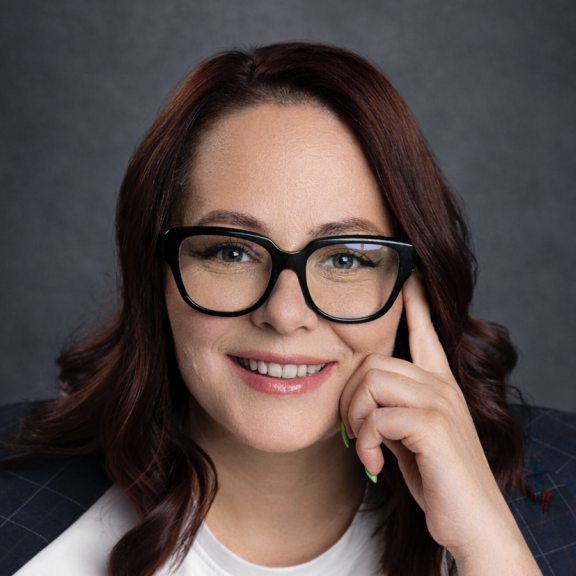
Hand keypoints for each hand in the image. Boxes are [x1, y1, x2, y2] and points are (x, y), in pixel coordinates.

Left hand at [339, 273, 541, 574]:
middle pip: (372, 361)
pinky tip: (375, 465)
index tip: (409, 278)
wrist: (472, 523)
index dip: (415, 303)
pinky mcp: (433, 426)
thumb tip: (361, 398)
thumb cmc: (437, 478)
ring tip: (366, 448)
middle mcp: (442, 385)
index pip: (426, 331)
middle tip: (354, 432)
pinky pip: (376, 418)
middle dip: (351, 398)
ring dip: (356, 420)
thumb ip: (393, 408)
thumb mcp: (410, 436)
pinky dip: (366, 444)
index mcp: (438, 384)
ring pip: (370, 382)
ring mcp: (440, 402)